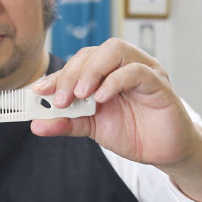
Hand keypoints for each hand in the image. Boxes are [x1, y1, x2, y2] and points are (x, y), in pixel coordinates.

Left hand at [30, 38, 198, 166]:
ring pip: (115, 50)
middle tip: (60, 98)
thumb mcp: (92, 128)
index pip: (78, 62)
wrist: (165, 151)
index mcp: (106, 72)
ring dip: (92, 71)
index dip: (57, 75)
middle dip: (71, 73)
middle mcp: (123, 65)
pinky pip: (137, 71)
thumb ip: (66, 122)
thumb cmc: (132, 132)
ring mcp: (143, 70)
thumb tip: (36, 125)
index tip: (39, 91)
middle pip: (93, 52)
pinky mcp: (159, 83)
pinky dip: (115, 81)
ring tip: (80, 95)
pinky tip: (102, 99)